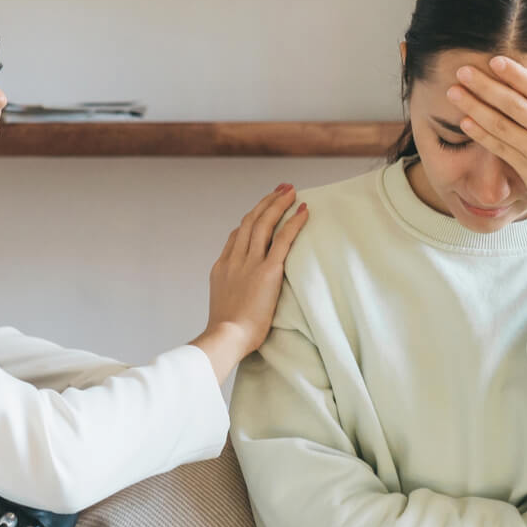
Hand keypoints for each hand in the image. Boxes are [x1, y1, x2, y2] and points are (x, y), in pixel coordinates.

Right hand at [191, 184, 307, 382]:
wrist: (226, 337)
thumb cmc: (227, 333)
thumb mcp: (223, 306)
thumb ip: (231, 292)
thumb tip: (240, 295)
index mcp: (222, 267)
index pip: (235, 236)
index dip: (249, 220)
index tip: (260, 212)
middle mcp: (235, 259)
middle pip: (249, 222)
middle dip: (265, 203)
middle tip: (280, 189)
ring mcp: (250, 263)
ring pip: (264, 224)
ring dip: (278, 204)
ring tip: (291, 191)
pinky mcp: (267, 271)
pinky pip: (283, 240)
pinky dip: (293, 222)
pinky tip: (303, 210)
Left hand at [447, 57, 526, 231]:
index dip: (515, 74)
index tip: (494, 60)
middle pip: (514, 104)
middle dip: (485, 85)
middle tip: (462, 70)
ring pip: (500, 124)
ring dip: (474, 106)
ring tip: (454, 92)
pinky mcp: (525, 169)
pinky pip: (498, 147)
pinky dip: (480, 134)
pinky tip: (463, 121)